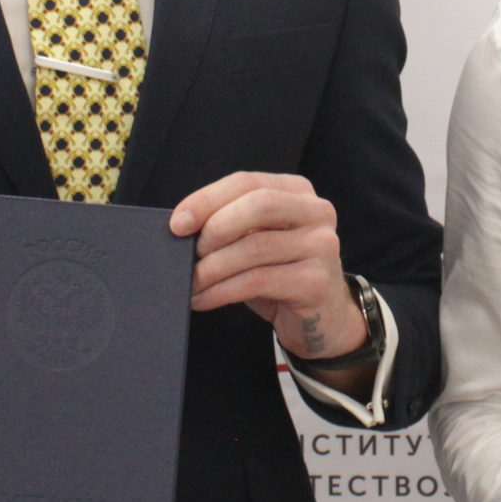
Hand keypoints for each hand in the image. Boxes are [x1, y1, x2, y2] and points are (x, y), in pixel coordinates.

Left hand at [170, 171, 364, 361]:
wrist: (322, 318)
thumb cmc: (281, 275)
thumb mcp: (257, 241)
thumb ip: (232, 225)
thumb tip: (183, 226)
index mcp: (298, 191)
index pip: (247, 182)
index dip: (208, 199)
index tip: (178, 223)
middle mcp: (317, 212)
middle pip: (258, 205)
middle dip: (215, 228)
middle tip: (190, 253)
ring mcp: (322, 246)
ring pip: (255, 247)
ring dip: (213, 267)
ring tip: (192, 283)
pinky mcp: (316, 281)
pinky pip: (258, 280)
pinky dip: (222, 291)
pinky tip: (205, 299)